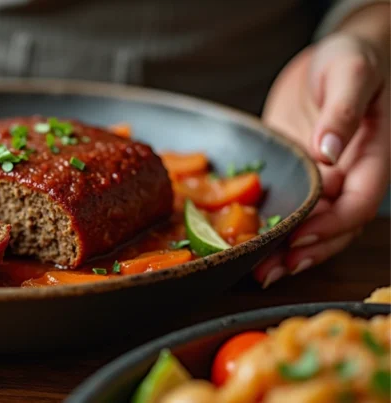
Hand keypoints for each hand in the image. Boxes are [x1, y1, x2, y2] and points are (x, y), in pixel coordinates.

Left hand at [255, 32, 388, 287]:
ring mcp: (321, 179)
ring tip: (259, 272)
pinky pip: (287, 206)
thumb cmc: (352, 58)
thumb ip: (342, 112)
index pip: (358, 204)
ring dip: (287, 251)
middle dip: (305, 251)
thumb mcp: (351, 74)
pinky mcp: (295, 175)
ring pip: (311, 225)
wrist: (332, 54)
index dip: (332, 225)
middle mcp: (348, 177)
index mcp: (371, 159)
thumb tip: (329, 151)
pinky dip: (272, 227)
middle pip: (334, 227)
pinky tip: (249, 244)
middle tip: (271, 270)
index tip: (301, 237)